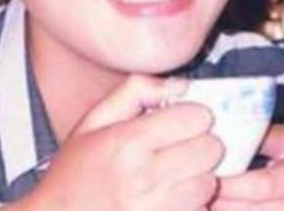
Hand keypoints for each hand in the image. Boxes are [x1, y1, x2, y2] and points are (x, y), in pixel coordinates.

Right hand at [12, 75, 223, 210]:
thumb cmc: (73, 174)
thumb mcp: (92, 121)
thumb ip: (135, 91)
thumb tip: (179, 85)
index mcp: (128, 142)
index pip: (196, 117)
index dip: (192, 115)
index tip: (180, 121)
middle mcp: (145, 177)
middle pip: (210, 149)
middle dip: (200, 144)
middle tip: (180, 147)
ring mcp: (158, 208)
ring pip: (209, 183)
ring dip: (199, 177)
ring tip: (172, 175)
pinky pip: (201, 209)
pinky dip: (193, 204)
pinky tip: (170, 198)